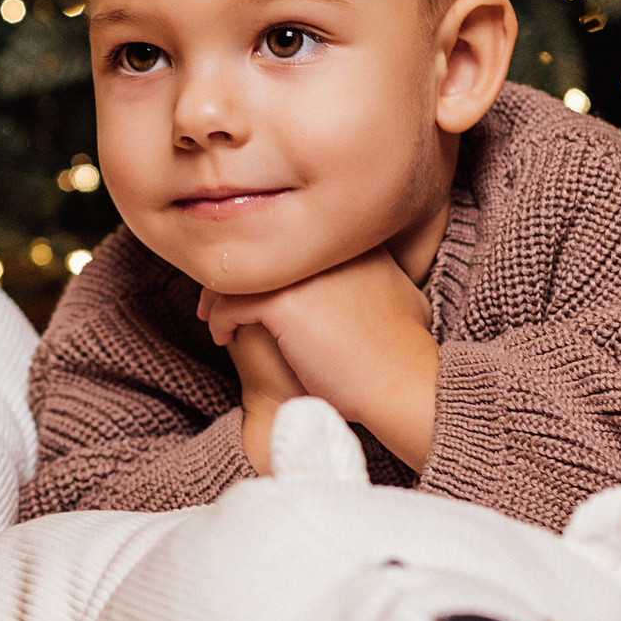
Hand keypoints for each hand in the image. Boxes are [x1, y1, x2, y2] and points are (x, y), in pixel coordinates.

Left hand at [199, 249, 441, 471]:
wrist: (402, 382)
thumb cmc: (400, 352)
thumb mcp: (399, 297)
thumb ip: (375, 278)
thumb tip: (373, 282)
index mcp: (354, 240)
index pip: (291, 238)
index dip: (270, 265)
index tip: (260, 288)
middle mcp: (324, 245)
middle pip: (261, 250)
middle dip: (239, 277)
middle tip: (220, 302)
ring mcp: (301, 270)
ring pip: (240, 272)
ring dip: (221, 297)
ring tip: (218, 322)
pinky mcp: (281, 300)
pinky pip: (229, 301)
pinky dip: (220, 319)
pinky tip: (224, 338)